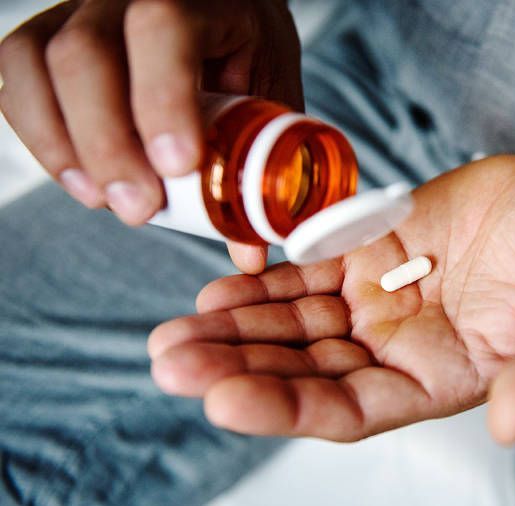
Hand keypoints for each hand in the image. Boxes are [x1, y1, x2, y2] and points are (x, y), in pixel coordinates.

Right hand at [0, 0, 300, 226]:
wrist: (221, 7)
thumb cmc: (247, 49)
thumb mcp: (271, 93)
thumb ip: (265, 161)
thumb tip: (251, 253)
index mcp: (198, 0)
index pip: (164, 28)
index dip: (162, 99)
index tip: (178, 167)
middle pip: (86, 54)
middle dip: (107, 144)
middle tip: (139, 210)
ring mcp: (79, 9)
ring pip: (37, 64)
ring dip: (63, 146)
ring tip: (105, 201)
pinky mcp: (46, 34)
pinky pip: (17, 78)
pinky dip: (40, 136)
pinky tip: (79, 179)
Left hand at [148, 155, 514, 444]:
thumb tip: (513, 423)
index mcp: (439, 382)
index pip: (351, 410)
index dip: (288, 407)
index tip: (224, 400)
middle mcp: (396, 351)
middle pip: (304, 369)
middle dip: (238, 368)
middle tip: (171, 363)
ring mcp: (377, 303)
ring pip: (293, 325)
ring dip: (235, 330)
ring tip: (175, 334)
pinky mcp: (368, 255)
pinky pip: (305, 274)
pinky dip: (263, 283)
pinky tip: (217, 292)